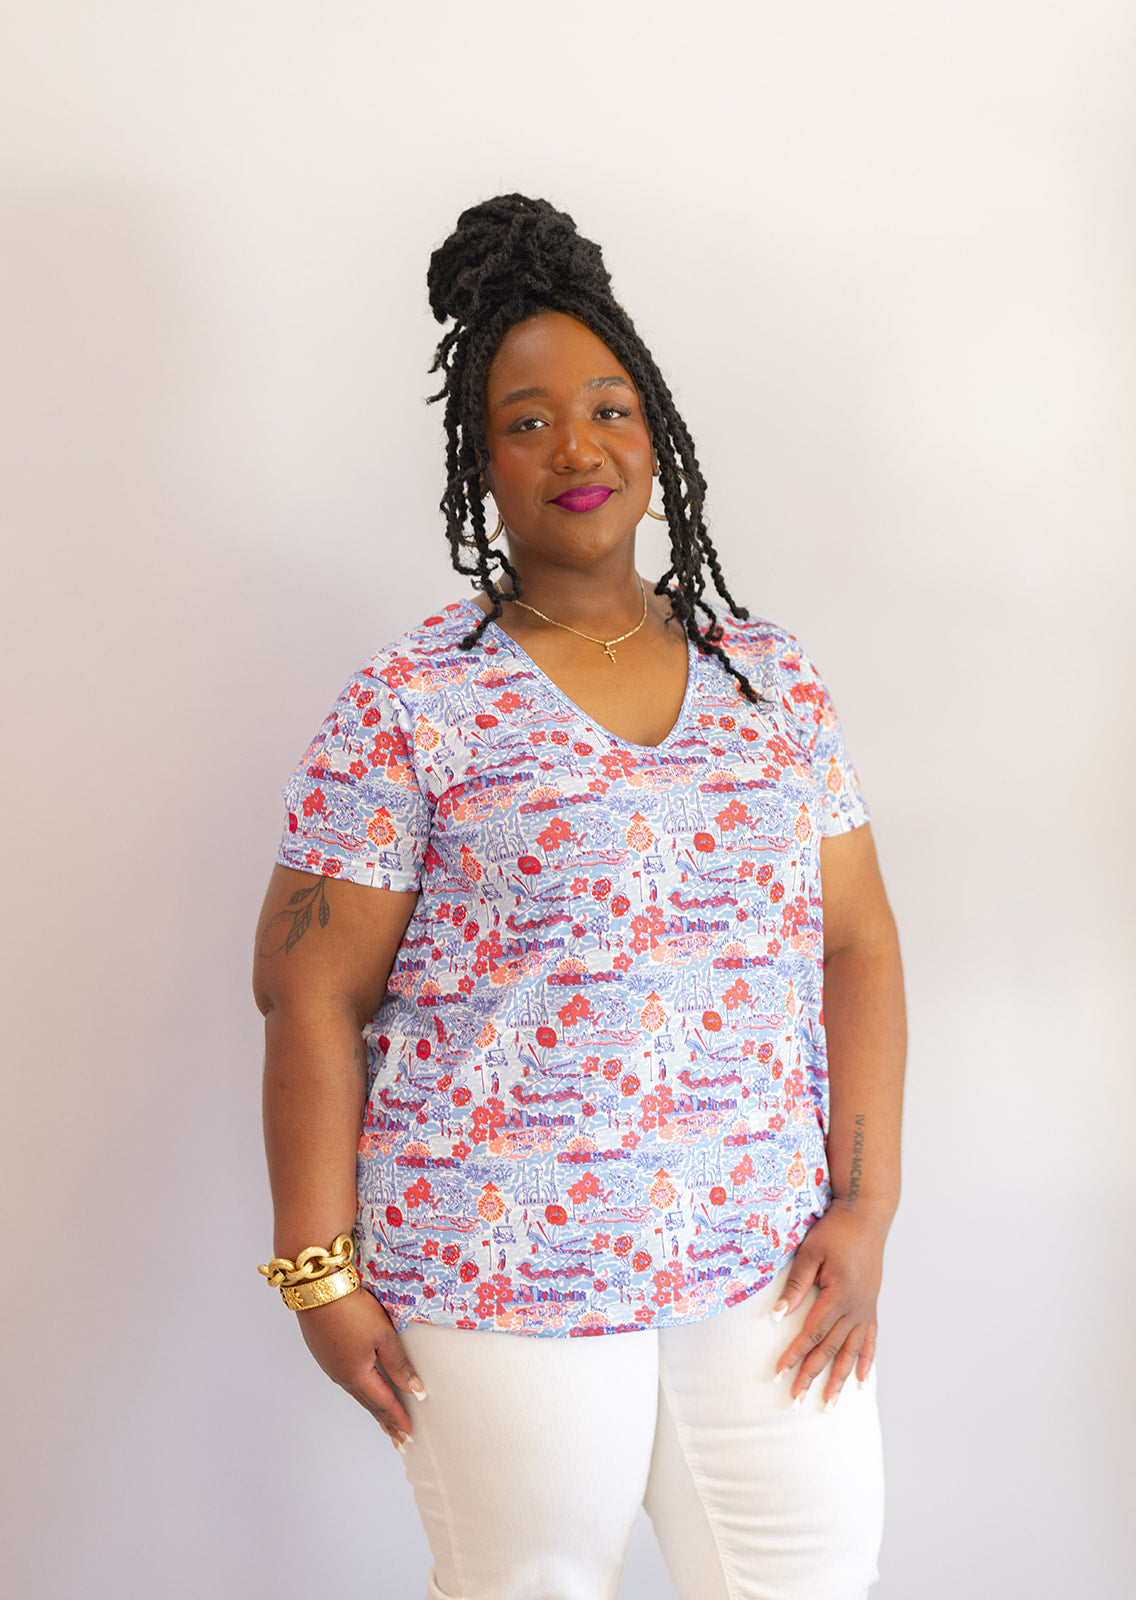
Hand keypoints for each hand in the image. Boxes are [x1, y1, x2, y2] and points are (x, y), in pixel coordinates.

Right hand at [296, 1286, 425, 1448]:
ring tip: (383, 1417)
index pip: (383, 1402)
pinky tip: (362, 1386)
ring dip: (372, 1405)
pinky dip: (359, 1388)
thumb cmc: (352, 1310)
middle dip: (385, 1420)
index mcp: (357, 1375)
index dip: (398, 1417)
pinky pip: (345, 1378)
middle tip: (398, 1437)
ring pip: (356, 1391)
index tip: (410, 1433)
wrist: (317, 1290)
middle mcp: (341, 1375)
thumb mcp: (383, 1335)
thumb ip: (399, 1364)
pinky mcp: (324, 1352)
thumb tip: (415, 1389)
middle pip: (368, 1402)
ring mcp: (330, 1365)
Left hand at [772, 1205, 888, 1407]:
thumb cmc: (836, 1229)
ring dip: (839, 1379)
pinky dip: (866, 1361)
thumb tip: (778, 1314)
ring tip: (829, 1403)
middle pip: (830, 1349)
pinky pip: (870, 1340)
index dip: (795, 1354)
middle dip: (812, 1375)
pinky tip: (863, 1381)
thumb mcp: (811, 1251)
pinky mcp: (871, 1305)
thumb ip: (795, 1283)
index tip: (779, 1374)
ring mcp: (866, 1308)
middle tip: (796, 1399)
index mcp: (838, 1294)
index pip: (812, 1333)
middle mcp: (855, 1307)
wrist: (867, 1214)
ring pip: (852, 1351)